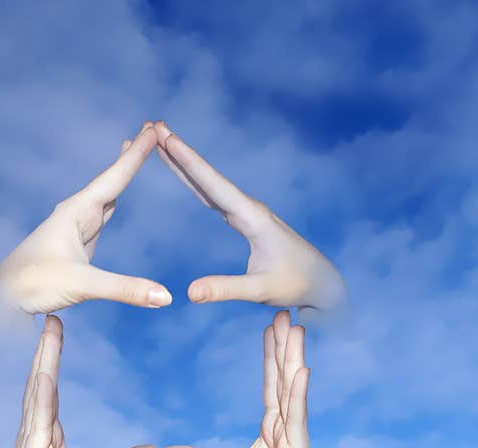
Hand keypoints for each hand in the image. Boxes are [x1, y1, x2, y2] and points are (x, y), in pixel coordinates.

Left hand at [0, 123, 171, 333]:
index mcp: (75, 212)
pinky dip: (115, 198)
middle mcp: (76, 214)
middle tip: (151, 128)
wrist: (0, 301)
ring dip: (122, 174)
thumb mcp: (82, 284)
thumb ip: (125, 288)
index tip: (154, 128)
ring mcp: (76, 229)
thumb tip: (165, 296)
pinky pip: (102, 213)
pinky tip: (115, 199)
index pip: (114, 177)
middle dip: (132, 154)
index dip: (136, 154)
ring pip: (106, 193)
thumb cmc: (32, 285)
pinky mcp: (78, 245)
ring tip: (133, 151)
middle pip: (111, 177)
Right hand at [0, 315, 160, 447]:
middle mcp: (37, 430)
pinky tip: (44, 376)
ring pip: (37, 393)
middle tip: (51, 317)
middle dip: (46, 349)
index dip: (53, 357)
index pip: (52, 385)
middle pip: (42, 381)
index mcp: (50, 431)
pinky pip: (37, 421)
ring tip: (48, 333)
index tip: (56, 329)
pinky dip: (40, 397)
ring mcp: (30, 441)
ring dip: (43, 362)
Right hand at [153, 121, 346, 317]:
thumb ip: (225, 289)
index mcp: (254, 218)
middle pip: (208, 176)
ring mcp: (247, 212)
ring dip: (185, 162)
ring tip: (161, 140)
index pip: (215, 186)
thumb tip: (189, 293)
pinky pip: (214, 195)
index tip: (168, 139)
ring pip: (209, 183)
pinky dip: (195, 180)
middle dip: (181, 151)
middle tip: (154, 125)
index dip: (189, 162)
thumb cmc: (297, 284)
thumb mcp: (260, 289)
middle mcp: (249, 208)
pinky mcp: (245, 219)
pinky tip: (182, 170)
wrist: (323, 283)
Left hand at [162, 310, 318, 447]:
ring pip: (293, 387)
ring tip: (297, 328)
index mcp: (271, 425)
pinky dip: (300, 390)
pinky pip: (298, 413)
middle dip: (284, 345)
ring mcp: (294, 432)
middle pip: (283, 376)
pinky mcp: (299, 446)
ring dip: (294, 357)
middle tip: (286, 313)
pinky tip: (302, 368)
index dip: (269, 355)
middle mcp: (285, 422)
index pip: (270, 383)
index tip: (269, 328)